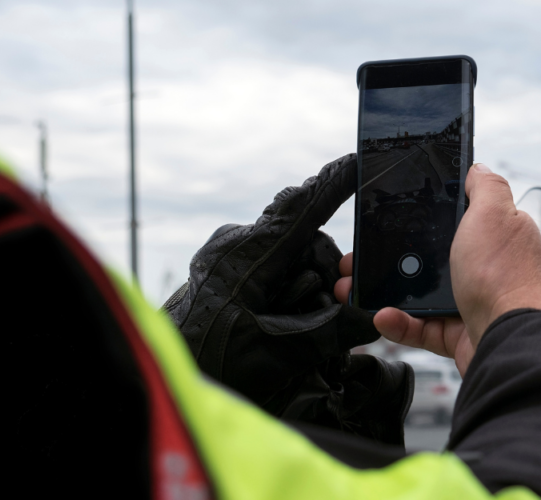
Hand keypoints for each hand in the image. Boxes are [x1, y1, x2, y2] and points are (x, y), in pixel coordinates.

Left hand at [165, 154, 413, 444]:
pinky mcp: (223, 270)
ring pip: (293, 261)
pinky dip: (285, 296)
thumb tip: (373, 317)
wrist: (167, 380)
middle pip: (307, 245)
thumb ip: (332, 332)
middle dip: (325, 281)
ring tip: (290, 336)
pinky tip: (278, 329)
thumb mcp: (280, 354)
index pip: (302, 206)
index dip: (335, 182)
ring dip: (305, 295)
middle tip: (324, 322)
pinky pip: (270, 270)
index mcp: (248, 255)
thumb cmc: (211, 367)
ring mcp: (227, 256)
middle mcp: (236, 245)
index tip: (359, 161)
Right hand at [334, 163, 540, 374]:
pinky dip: (398, 322)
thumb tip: (477, 168)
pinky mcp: (457, 334)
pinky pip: (419, 327)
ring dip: (383, 291)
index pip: (452, 221)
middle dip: (390, 258)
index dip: (420, 219)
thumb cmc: (504, 274)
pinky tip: (381, 314)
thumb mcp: (494, 212)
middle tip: (359, 257)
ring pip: (417, 294)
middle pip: (428, 259)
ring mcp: (469, 302)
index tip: (389, 220)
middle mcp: (483, 268)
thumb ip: (485, 186)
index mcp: (491, 236)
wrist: (510, 337)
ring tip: (353, 288)